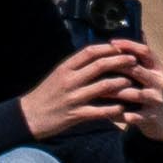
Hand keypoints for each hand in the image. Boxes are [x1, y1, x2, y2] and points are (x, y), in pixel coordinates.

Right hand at [26, 31, 162, 144]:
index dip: (108, 48)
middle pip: (100, 66)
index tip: (121, 47)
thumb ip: (75, 66)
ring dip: (121, 83)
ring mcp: (73, 97)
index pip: (90, 52)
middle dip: (120, 61)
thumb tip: (96, 56)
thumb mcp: (57, 75)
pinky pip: (99, 111)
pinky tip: (122, 108)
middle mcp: (70, 80)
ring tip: (132, 82)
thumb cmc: (45, 94)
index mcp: (65, 68)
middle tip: (134, 60)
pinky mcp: (75, 115)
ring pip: (103, 87)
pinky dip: (113, 109)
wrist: (28, 116)